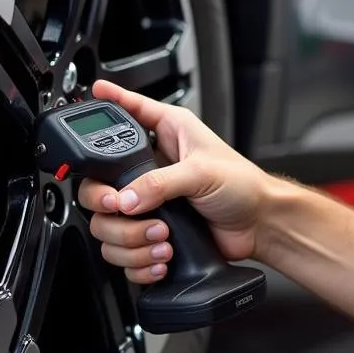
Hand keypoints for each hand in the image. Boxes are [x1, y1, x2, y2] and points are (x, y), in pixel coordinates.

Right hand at [78, 80, 267, 283]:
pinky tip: (160, 255)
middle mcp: (153, 166)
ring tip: (161, 237)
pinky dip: (137, 260)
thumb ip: (161, 183)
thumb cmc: (244, 186)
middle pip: (99, 182)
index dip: (111, 99)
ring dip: (129, 239)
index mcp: (169, 134)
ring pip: (107, 223)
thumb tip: (126, 199)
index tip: (93, 91)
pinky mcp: (152, 232)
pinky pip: (124, 252)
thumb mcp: (202, 172)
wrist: (260, 225)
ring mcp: (150, 202)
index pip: (131, 109)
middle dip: (106, 203)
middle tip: (121, 208)